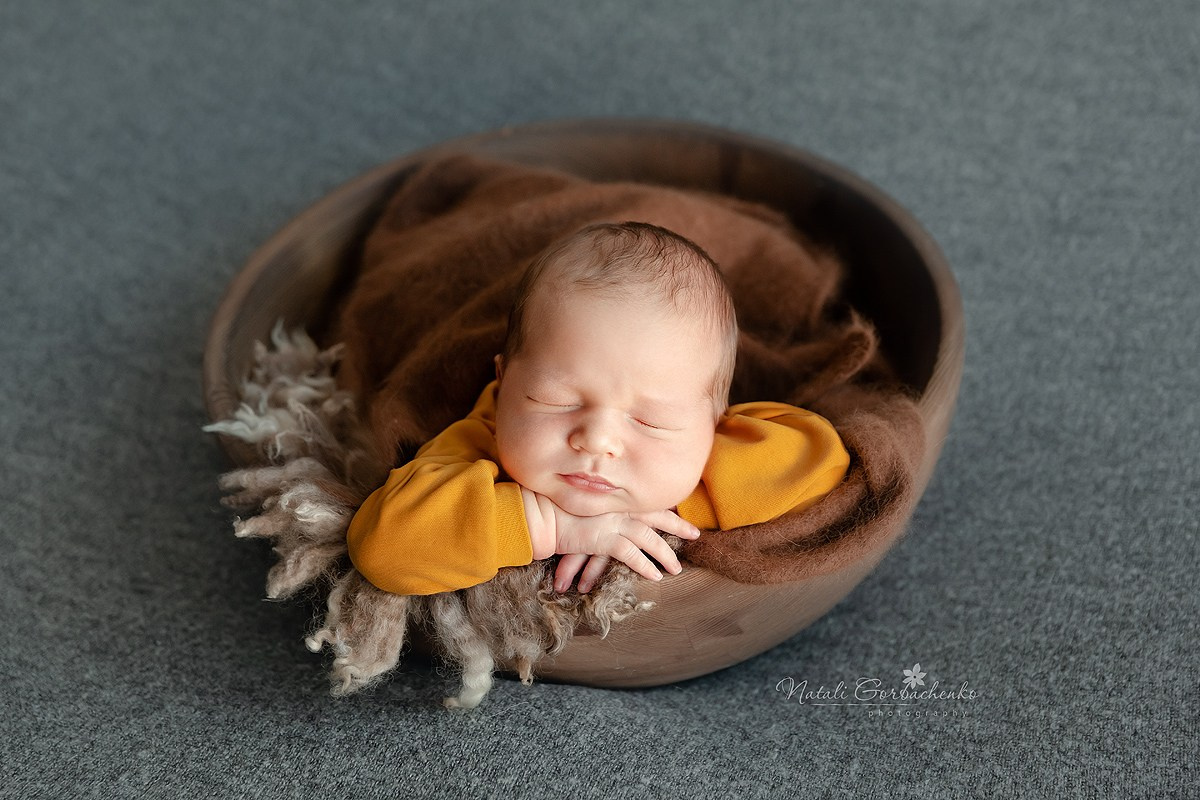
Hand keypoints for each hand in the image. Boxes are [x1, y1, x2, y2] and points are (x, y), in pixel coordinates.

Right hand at [548, 505, 699, 591]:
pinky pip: (631, 554)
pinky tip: (654, 576)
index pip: (650, 502)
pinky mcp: (604, 538)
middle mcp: (618, 507)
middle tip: (695, 534)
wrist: (542, 514)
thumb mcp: (588, 506)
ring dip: (664, 554)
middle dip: (678, 526)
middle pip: (656, 516)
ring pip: (649, 538)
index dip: (669, 510)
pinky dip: (644, 565)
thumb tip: (614, 516)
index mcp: (616, 498)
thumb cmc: (560, 510)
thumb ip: (604, 509)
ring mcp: (612, 522)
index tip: (683, 516)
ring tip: (675, 569)